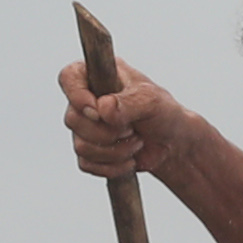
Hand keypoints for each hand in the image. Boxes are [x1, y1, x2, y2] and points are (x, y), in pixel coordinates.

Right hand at [63, 57, 193, 178]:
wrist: (172, 143)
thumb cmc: (163, 113)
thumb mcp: (151, 100)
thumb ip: (128, 102)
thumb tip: (103, 109)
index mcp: (98, 76)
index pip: (69, 77)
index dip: (77, 95)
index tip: (97, 111)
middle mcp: (87, 99)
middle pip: (73, 119)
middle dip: (107, 131)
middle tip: (133, 128)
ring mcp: (85, 127)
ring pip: (81, 146)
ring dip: (114, 150)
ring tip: (136, 141)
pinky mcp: (90, 152)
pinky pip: (87, 164)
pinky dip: (112, 166)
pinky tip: (129, 158)